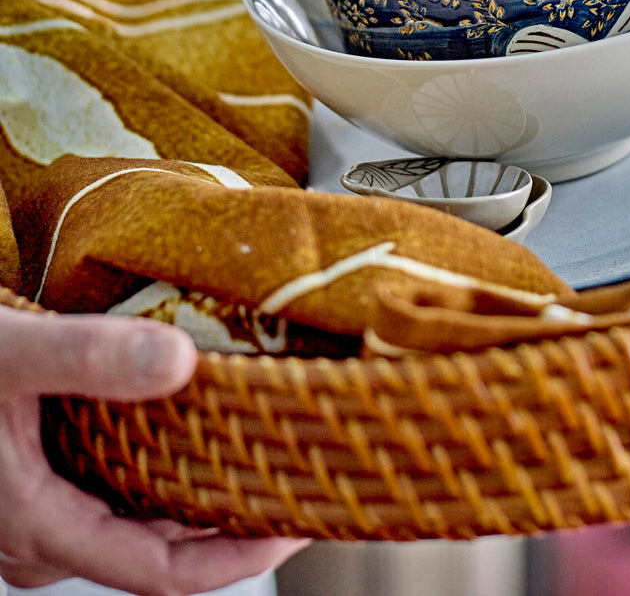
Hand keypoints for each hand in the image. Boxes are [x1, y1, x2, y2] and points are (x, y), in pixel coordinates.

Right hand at [0, 306, 308, 593]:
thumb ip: (89, 360)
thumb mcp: (12, 354)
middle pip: (153, 550)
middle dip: (229, 522)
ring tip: (262, 449)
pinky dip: (157, 468)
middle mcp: (37, 537)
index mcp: (37, 527)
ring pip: (131, 520)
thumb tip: (183, 362)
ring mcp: (31, 514)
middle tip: (299, 477)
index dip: (239, 557)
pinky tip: (190, 424)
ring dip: (194, 494)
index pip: (159, 573)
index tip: (302, 523)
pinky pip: (108, 492)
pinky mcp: (29, 482)